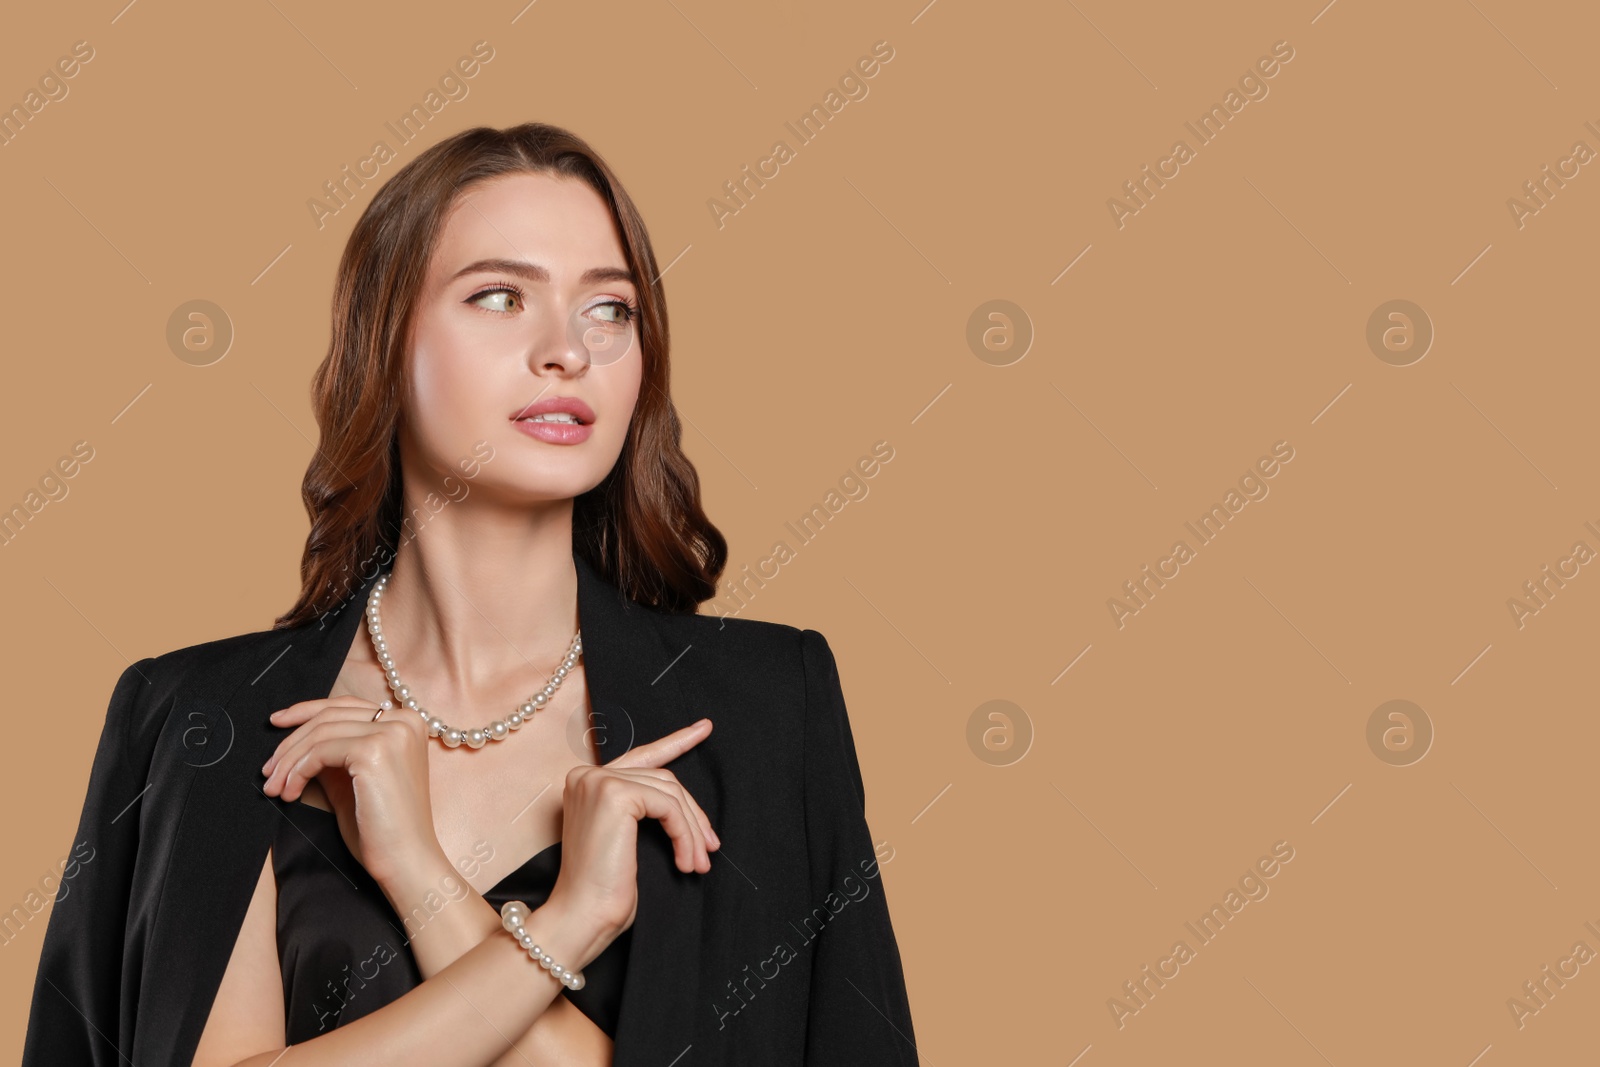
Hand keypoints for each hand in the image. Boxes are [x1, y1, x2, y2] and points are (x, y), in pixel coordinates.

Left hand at [260, 696, 443, 890]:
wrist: (406, 860)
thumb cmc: (383, 829)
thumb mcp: (354, 781)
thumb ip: (334, 755)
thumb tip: (297, 743)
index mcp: (407, 722)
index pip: (346, 705)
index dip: (306, 711)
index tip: (277, 723)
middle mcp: (404, 720)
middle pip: (330, 716)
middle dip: (290, 743)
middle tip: (268, 771)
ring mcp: (391, 733)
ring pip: (321, 732)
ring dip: (289, 761)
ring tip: (275, 788)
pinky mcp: (375, 750)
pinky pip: (321, 751)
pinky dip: (298, 771)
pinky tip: (290, 792)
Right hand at [547, 717, 719, 949]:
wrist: (581, 917)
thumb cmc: (603, 889)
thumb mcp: (628, 840)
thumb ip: (644, 809)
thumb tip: (687, 805)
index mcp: (587, 782)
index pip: (642, 756)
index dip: (676, 742)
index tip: (704, 728)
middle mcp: (586, 775)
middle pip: (662, 779)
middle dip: (693, 814)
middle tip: (711, 847)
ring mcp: (599, 781)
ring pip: (669, 793)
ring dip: (692, 831)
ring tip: (699, 863)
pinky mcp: (614, 794)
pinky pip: (668, 806)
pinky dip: (685, 834)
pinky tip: (687, 860)